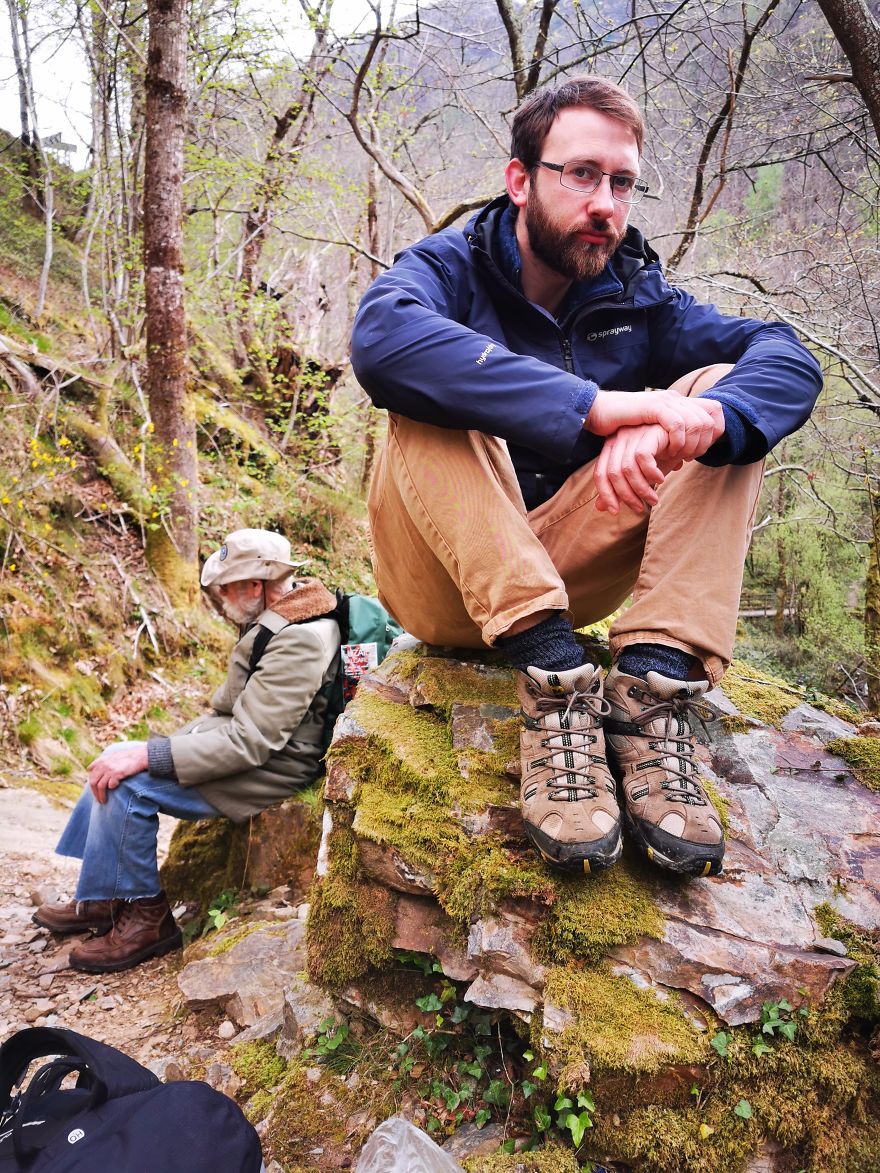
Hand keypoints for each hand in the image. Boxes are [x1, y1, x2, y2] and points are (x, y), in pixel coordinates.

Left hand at [87, 745, 147, 803]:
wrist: (141, 755)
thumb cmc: (128, 756)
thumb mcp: (112, 755)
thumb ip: (101, 761)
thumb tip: (89, 768)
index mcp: (101, 761)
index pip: (91, 775)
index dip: (92, 784)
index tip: (95, 791)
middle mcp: (104, 765)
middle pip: (93, 782)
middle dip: (94, 793)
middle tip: (98, 799)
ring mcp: (110, 769)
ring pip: (100, 786)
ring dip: (101, 795)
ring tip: (103, 801)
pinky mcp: (118, 773)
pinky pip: (110, 785)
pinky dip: (111, 788)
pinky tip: (115, 789)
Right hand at [586, 388, 722, 452]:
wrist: (597, 410)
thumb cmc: (620, 426)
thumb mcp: (650, 437)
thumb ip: (667, 446)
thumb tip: (681, 463)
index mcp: (675, 403)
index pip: (708, 418)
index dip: (707, 439)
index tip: (693, 456)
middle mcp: (673, 399)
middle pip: (707, 421)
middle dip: (702, 444)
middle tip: (688, 459)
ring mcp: (664, 401)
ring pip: (695, 423)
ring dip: (691, 445)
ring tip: (680, 458)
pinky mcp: (653, 407)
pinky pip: (677, 424)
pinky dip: (677, 441)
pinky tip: (670, 452)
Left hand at [595, 424, 668, 514]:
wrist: (688, 437)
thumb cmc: (663, 456)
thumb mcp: (641, 476)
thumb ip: (621, 489)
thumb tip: (599, 507)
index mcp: (612, 448)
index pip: (600, 474)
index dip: (606, 495)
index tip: (615, 512)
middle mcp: (619, 439)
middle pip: (613, 473)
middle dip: (626, 496)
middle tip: (640, 508)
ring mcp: (633, 433)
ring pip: (628, 468)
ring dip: (642, 489)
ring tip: (654, 499)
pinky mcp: (649, 431)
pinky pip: (643, 456)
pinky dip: (651, 472)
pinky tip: (661, 479)